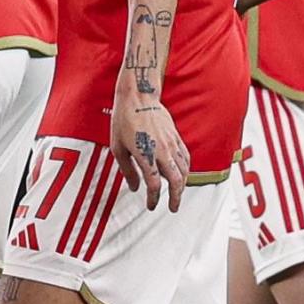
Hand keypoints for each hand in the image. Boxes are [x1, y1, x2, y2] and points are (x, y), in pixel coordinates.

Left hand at [111, 92, 190, 211]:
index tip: (151, 205)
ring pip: (184, 170)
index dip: (153, 199)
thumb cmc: (124, 119)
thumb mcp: (117, 147)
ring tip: (178, 194)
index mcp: (145, 154)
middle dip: (175, 197)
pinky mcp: (176, 136)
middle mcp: (162, 150)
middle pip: (176, 181)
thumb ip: (127, 170)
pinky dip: (186, 169)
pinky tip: (182, 174)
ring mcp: (171, 143)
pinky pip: (186, 157)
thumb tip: (135, 188)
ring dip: (183, 185)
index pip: (154, 185)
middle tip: (173, 207)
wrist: (138, 96)